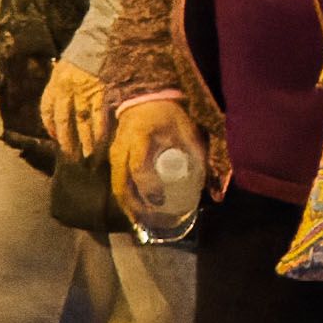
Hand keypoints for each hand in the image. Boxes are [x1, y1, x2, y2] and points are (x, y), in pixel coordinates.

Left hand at [39, 59, 112, 160]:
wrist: (103, 37)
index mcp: (56, 82)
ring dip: (85, 140)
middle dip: (67, 141)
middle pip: (63, 121)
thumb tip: (65, 106)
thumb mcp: (67, 65)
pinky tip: (102, 142)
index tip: (56, 138)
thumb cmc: (87, 52)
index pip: (47, 109)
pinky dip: (100, 130)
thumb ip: (64, 84)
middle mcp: (66, 88)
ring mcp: (84, 91)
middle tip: (71, 157)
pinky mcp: (102, 92)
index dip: (50, 126)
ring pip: (82, 122)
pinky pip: (100, 116)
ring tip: (89, 156)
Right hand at [109, 98, 208, 234]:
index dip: (148, 187)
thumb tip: (208, 187)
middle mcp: (121, 147)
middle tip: (151, 220)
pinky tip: (136, 212)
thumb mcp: (186, 129)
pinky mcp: (114, 160)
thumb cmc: (168, 115)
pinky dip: (125, 199)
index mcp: (139, 136)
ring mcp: (114, 154)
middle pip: (121, 183)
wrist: (144, 100)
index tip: (159, 201)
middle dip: (134, 205)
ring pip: (116, 186)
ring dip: (128, 206)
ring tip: (143, 222)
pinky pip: (116, 182)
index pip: (138, 167)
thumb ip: (198, 154)